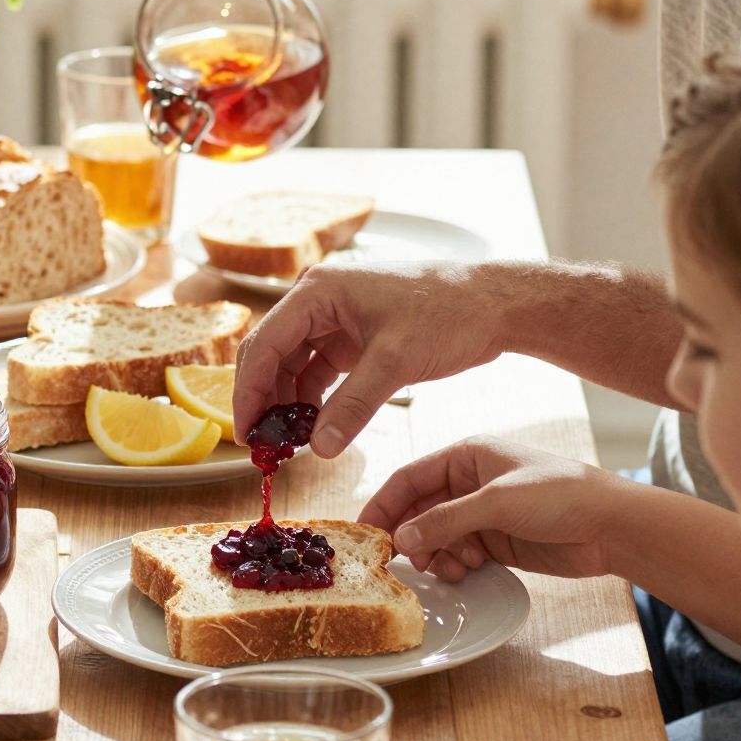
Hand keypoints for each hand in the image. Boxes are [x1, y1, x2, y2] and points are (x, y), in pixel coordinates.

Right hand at [233, 260, 508, 456]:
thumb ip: (353, 406)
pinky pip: (317, 370)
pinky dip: (312, 399)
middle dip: (263, 399)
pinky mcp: (352, 336)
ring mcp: (335, 318)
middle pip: (271, 353)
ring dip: (287, 402)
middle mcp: (318, 300)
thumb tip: (320, 449)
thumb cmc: (448, 313)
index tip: (247, 433)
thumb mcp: (396, 362)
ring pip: (291, 364)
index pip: (264, 344)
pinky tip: (315, 428)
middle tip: (262, 445)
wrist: (493, 303)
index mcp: (318, 291)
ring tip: (289, 442)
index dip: (249, 392)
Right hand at [359, 437, 626, 583]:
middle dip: (409, 536)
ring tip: (448, 566)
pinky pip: (457, 554)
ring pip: (434, 536)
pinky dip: (454, 564)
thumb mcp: (496, 502)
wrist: (611, 527)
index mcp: (466, 456)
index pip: (408, 478)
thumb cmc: (561, 495)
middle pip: (418, 510)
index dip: (383, 505)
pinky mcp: (494, 541)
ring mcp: (480, 514)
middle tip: (399, 562)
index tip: (364, 534)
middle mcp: (468, 483)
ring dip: (434, 554)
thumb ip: (445, 520)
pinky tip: (470, 569)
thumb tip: (401, 540)